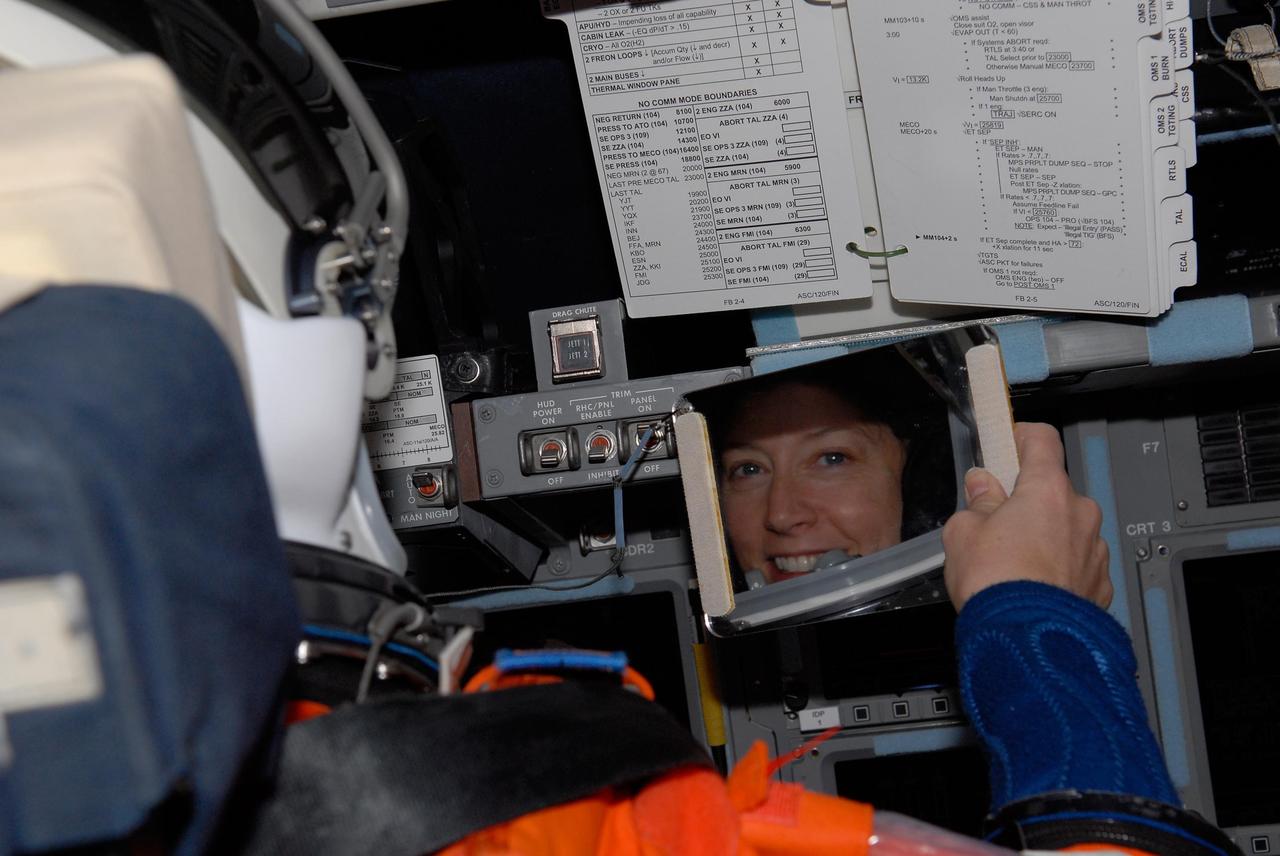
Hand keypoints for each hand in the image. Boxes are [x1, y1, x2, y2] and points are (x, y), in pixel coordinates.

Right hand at [942, 422, 1111, 610]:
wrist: (1026, 640)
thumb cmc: (997, 584)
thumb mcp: (964, 532)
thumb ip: (976, 503)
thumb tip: (981, 488)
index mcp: (1047, 490)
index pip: (1042, 440)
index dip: (1022, 436)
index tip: (1009, 439)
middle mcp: (1080, 514)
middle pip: (1053, 491)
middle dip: (1027, 500)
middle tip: (997, 517)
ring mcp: (1094, 550)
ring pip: (1068, 529)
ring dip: (1045, 536)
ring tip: (1013, 561)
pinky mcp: (1100, 584)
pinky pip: (1077, 564)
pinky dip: (1058, 568)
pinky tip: (1032, 585)